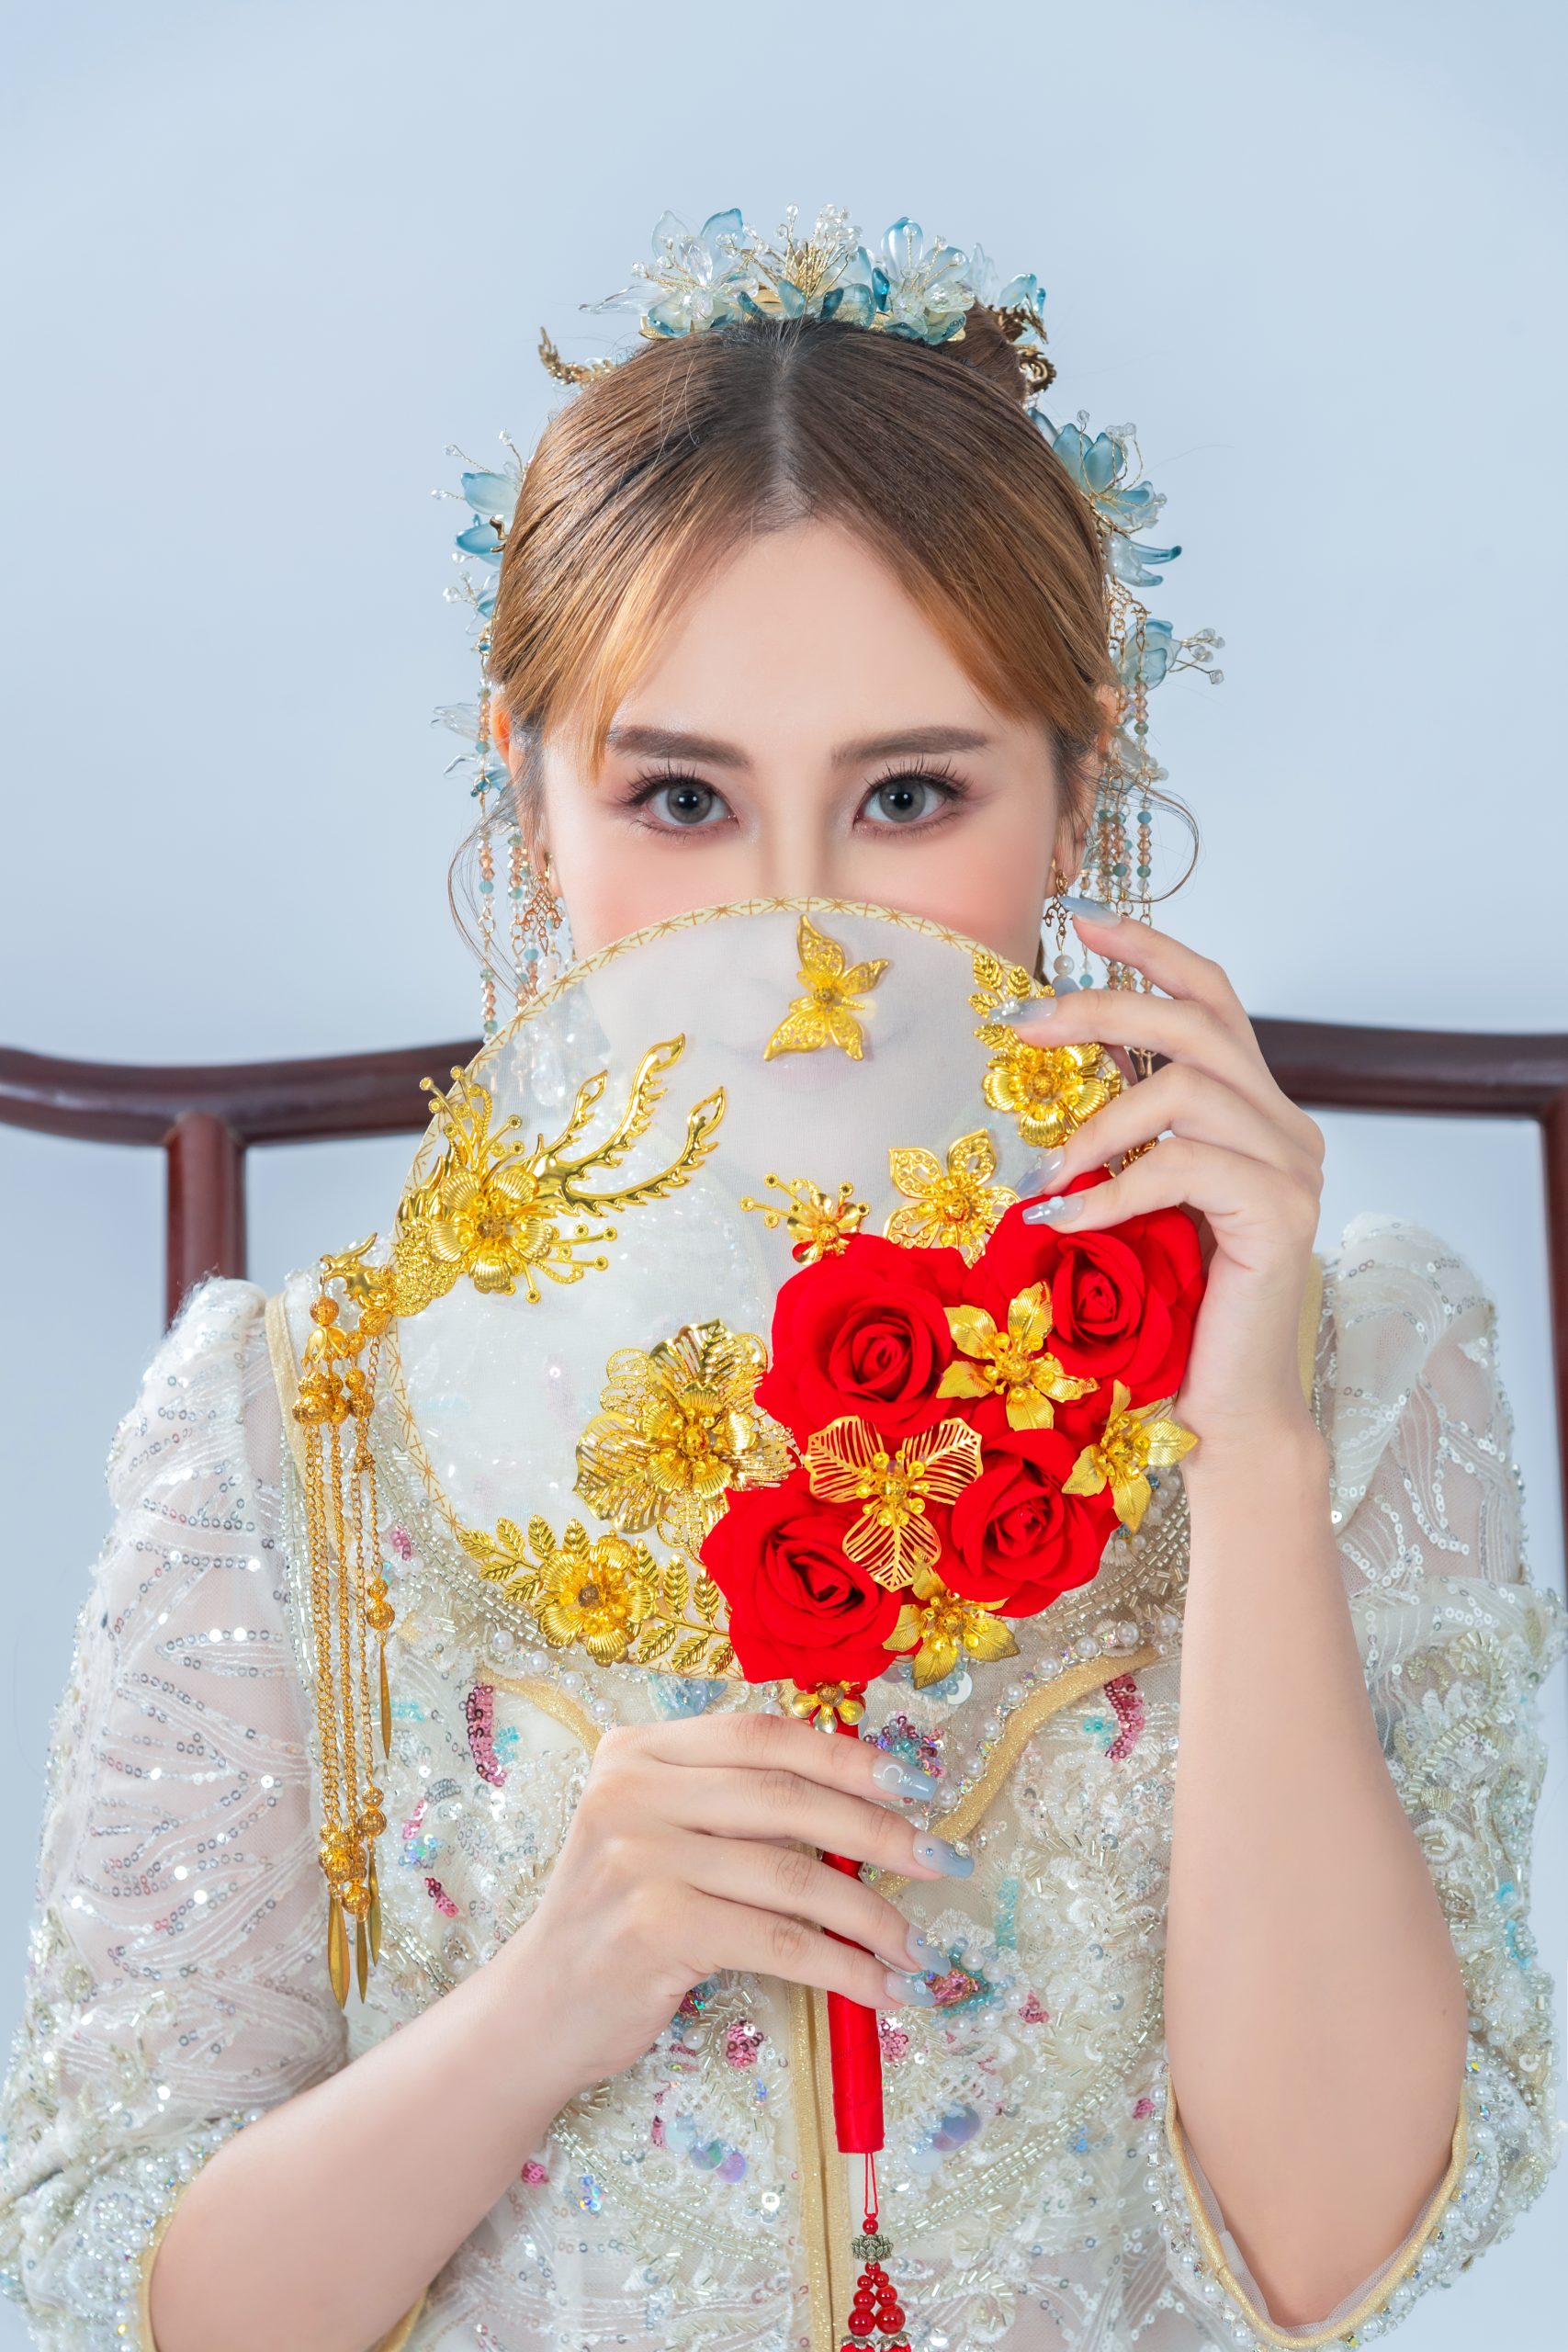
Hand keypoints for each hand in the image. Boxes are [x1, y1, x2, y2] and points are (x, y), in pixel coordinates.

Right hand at [498, 1711, 970, 2099]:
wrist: (538, 2009)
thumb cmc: (618, 1917)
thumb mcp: (662, 1833)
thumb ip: (731, 1804)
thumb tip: (867, 1802)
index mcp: (638, 1750)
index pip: (763, 1735)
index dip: (847, 1753)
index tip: (917, 1781)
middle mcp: (631, 1789)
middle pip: (786, 1798)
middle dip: (880, 1830)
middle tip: (943, 1861)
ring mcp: (638, 1857)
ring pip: (793, 1876)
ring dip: (872, 1916)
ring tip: (916, 1948)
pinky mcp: (654, 1929)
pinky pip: (778, 1941)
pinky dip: (843, 1967)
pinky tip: (880, 1989)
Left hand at [1010, 906, 1324, 1447]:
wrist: (1220, 1413)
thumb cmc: (1163, 1313)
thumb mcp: (1128, 1201)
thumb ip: (1113, 1134)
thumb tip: (1032, 1068)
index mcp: (1251, 1109)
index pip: (1211, 995)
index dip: (1148, 948)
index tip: (1077, 917)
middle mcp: (1286, 1125)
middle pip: (1197, 1021)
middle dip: (1101, 1007)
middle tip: (1019, 1029)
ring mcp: (1293, 1169)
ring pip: (1189, 1089)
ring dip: (1098, 1124)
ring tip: (1045, 1173)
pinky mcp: (1282, 1216)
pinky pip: (1188, 1168)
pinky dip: (1116, 1188)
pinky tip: (1067, 1220)